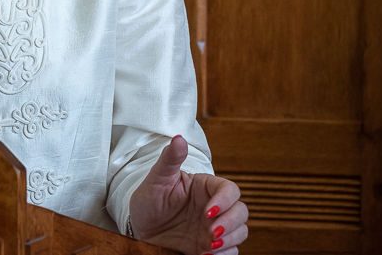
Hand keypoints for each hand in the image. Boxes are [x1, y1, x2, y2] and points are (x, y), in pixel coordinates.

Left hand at [129, 135, 248, 254]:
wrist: (140, 230)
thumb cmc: (149, 201)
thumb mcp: (157, 179)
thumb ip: (169, 159)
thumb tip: (179, 138)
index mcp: (205, 187)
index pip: (229, 189)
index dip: (225, 200)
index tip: (208, 211)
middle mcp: (215, 206)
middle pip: (241, 211)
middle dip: (230, 224)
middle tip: (211, 234)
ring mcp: (215, 227)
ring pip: (240, 232)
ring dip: (229, 241)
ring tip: (208, 248)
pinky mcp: (213, 246)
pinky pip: (231, 252)